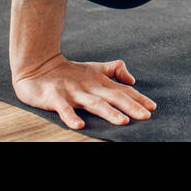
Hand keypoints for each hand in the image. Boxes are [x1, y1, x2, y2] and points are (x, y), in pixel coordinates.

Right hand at [12, 53, 155, 129]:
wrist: (37, 65)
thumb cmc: (68, 71)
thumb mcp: (94, 68)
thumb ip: (114, 71)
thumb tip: (132, 79)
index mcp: (99, 81)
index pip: (122, 90)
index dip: (138, 98)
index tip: (152, 107)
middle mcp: (89, 86)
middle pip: (113, 96)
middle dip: (130, 106)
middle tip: (145, 116)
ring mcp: (72, 92)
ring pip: (93, 103)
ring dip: (108, 112)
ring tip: (122, 121)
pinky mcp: (54, 97)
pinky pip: (63, 109)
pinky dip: (71, 117)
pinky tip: (79, 125)